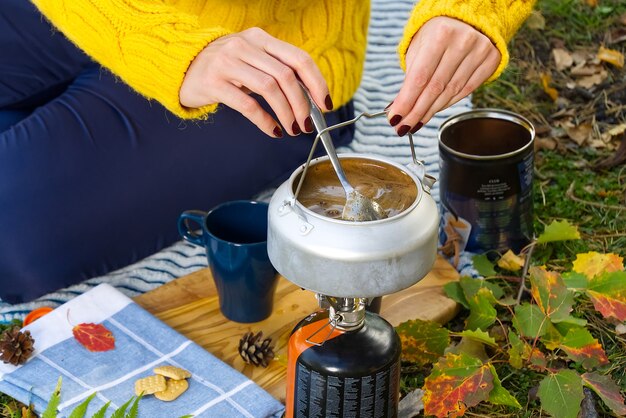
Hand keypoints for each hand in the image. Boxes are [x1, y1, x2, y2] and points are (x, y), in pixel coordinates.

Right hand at [179, 27, 331, 137]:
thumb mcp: (251, 61)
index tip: (325, 104)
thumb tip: (310, 100)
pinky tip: (272, 130)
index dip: (316, 82)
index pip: (298, 58)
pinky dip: (265, 121)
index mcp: (260, 38)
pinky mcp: (214, 82)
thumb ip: (277, 72)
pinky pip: (247, 105)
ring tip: (291, 129)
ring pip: (270, 89)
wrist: (182, 67)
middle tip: (306, 125)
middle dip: (302, 105)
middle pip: (286, 76)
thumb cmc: (224, 69)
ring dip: (286, 114)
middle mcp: (244, 45)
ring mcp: (227, 62)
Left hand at [387, 17, 500, 135]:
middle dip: (417, 112)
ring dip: (431, 111)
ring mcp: (479, 51)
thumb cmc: (436, 33)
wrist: (467, 17)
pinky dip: (448, 103)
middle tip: (404, 127)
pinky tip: (435, 110)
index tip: (395, 119)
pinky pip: (466, 90)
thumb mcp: (418, 46)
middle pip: (435, 88)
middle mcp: (462, 42)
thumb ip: (410, 76)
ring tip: (416, 122)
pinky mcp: (491, 60)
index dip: (406, 102)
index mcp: (440, 34)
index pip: (419, 77)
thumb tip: (399, 108)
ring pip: (451, 92)